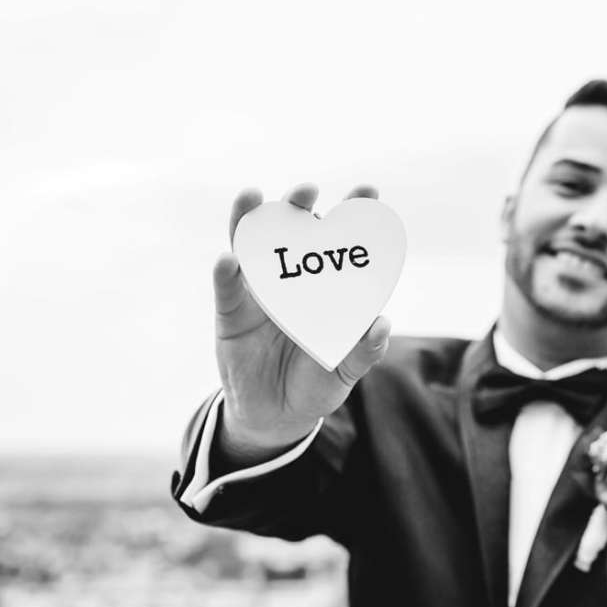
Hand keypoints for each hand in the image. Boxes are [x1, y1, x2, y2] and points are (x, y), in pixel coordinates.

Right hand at [212, 182, 390, 460]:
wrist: (275, 417)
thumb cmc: (316, 383)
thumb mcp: (344, 372)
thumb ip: (363, 352)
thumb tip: (382, 324)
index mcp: (325, 286)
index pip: (340, 244)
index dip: (353, 215)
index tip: (368, 191)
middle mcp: (292, 280)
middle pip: (294, 233)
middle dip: (299, 206)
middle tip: (307, 189)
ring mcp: (259, 293)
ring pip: (252, 247)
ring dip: (251, 220)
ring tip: (254, 197)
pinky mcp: (230, 314)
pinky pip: (227, 289)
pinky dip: (225, 272)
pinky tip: (227, 258)